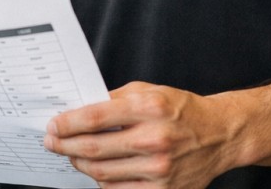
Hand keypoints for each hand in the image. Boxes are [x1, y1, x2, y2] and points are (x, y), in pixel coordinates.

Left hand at [43, 81, 236, 187]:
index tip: (53, 125)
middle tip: (51, 142)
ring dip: (79, 164)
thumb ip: (116, 99)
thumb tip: (80, 110)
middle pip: (94, 149)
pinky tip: (95, 171)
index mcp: (148, 108)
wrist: (218, 134)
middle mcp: (153, 139)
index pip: (96, 118)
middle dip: (65, 146)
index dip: (68, 123)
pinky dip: (101, 182)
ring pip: (102, 173)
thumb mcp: (150, 91)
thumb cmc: (181, 110)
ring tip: (71, 155)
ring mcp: (158, 169)